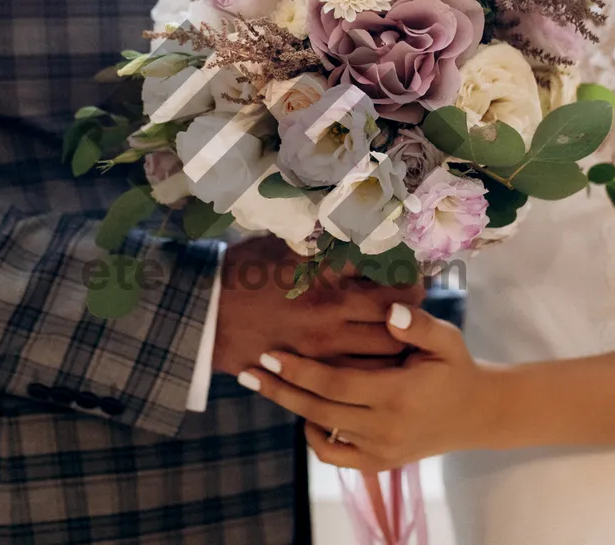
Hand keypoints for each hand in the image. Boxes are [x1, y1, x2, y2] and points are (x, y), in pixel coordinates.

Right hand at [213, 237, 424, 377]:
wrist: (201, 315)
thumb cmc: (242, 272)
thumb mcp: (284, 247)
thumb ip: (324, 248)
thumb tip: (361, 235)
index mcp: (329, 284)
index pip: (393, 287)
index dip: (411, 283)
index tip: (413, 278)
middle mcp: (331, 319)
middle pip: (396, 326)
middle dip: (410, 317)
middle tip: (411, 309)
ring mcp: (321, 351)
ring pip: (382, 356)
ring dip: (395, 347)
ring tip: (397, 336)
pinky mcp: (308, 373)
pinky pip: (353, 378)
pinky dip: (368, 370)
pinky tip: (368, 360)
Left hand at [237, 304, 501, 471]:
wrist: (476, 413)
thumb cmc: (454, 367)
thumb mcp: (446, 339)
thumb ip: (418, 325)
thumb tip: (391, 312)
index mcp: (400, 394)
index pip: (337, 384)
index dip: (300, 370)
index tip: (270, 354)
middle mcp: (387, 427)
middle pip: (320, 409)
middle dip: (280, 388)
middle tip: (248, 370)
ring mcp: (382, 449)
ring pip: (323, 430)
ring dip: (291, 406)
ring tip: (265, 384)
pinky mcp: (380, 463)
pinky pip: (335, 455)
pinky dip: (314, 437)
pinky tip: (305, 414)